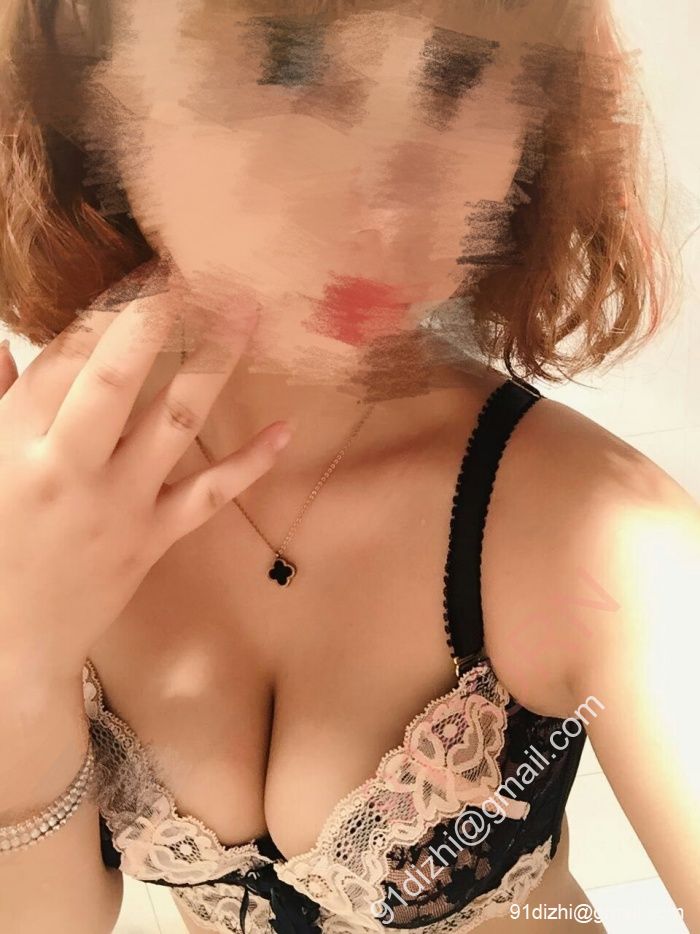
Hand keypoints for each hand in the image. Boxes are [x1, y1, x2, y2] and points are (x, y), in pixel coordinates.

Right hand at [0, 302, 289, 686]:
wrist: (12, 646)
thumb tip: (2, 343)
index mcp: (20, 443)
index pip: (67, 356)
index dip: (107, 306)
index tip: (143, 267)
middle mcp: (76, 465)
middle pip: (121, 375)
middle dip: (157, 315)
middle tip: (196, 268)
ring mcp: (124, 502)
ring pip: (177, 420)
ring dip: (213, 362)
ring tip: (246, 312)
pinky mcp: (156, 536)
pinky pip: (211, 495)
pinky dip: (250, 464)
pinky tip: (284, 430)